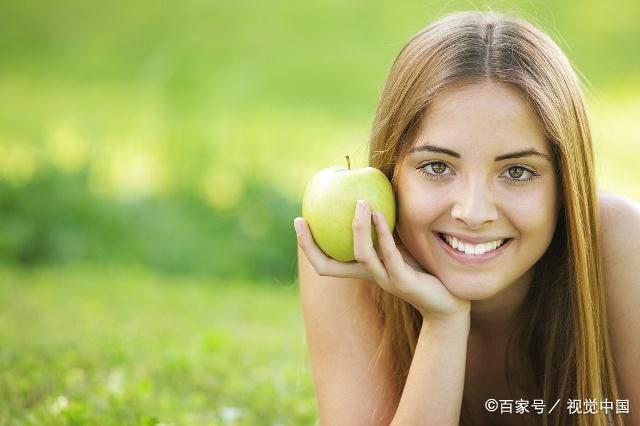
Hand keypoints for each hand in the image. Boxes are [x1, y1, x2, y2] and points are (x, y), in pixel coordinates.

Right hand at [294, 200, 469, 319]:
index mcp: (362, 270)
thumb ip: (383, 225)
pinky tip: (379, 212)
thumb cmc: (422, 267)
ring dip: (358, 228)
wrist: (448, 300)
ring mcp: (384, 279)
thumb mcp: (398, 242)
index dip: (307, 245)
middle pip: (328, 266)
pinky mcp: (403, 280)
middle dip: (310, 245)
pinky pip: (389, 253)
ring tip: (360, 203)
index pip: (324, 263)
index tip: (299, 220)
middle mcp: (367, 276)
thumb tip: (369, 192)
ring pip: (361, 255)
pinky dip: (381, 232)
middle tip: (304, 218)